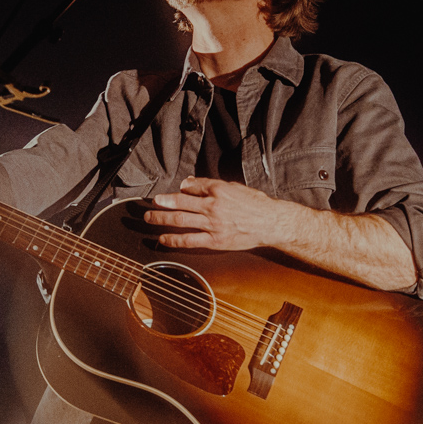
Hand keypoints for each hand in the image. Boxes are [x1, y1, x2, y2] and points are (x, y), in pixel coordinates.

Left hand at [144, 176, 285, 250]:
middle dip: (162, 203)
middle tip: (151, 203)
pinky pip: (190, 240)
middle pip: (180, 203)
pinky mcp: (215, 240)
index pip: (192, 187)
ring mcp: (213, 224)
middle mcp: (213, 206)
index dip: (179, 190)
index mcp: (219, 189)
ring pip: (181, 221)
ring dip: (162, 219)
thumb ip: (211, 185)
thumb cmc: (256, 204)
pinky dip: (174, 240)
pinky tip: (163, 239)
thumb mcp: (235, 186)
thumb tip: (190, 183)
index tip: (169, 193)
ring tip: (150, 218)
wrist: (271, 223)